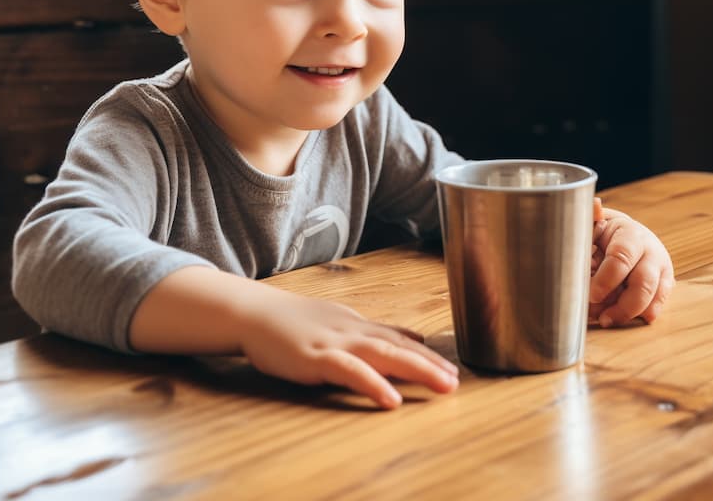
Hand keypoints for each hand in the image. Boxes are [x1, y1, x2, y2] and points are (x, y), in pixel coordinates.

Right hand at [237, 283, 458, 408]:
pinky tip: (392, 398)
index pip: (399, 338)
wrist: (256, 313)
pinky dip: (373, 383)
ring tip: (442, 385)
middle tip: (457, 381)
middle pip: (398, 346)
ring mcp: (334, 342)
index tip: (454, 369)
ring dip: (415, 369)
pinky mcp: (315, 357)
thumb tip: (417, 337)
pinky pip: (349, 371)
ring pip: (382, 354)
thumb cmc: (297, 321)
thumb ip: (378, 330)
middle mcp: (352, 330)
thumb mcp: (342, 320)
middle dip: (430, 364)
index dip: (427, 355)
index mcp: (358, 324)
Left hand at [589, 203, 674, 327]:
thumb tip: (594, 204)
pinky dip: (646, 313)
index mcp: (630, 233)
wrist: (627, 233)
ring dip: (630, 313)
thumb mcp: (595, 221)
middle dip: (621, 304)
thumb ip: (590, 217)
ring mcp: (661, 267)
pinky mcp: (666, 282)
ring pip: (653, 295)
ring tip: (607, 321)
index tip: (592, 294)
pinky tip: (632, 320)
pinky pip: (661, 302)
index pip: (622, 258)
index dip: (607, 279)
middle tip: (600, 317)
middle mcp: (651, 250)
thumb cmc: (604, 229)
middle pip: (643, 282)